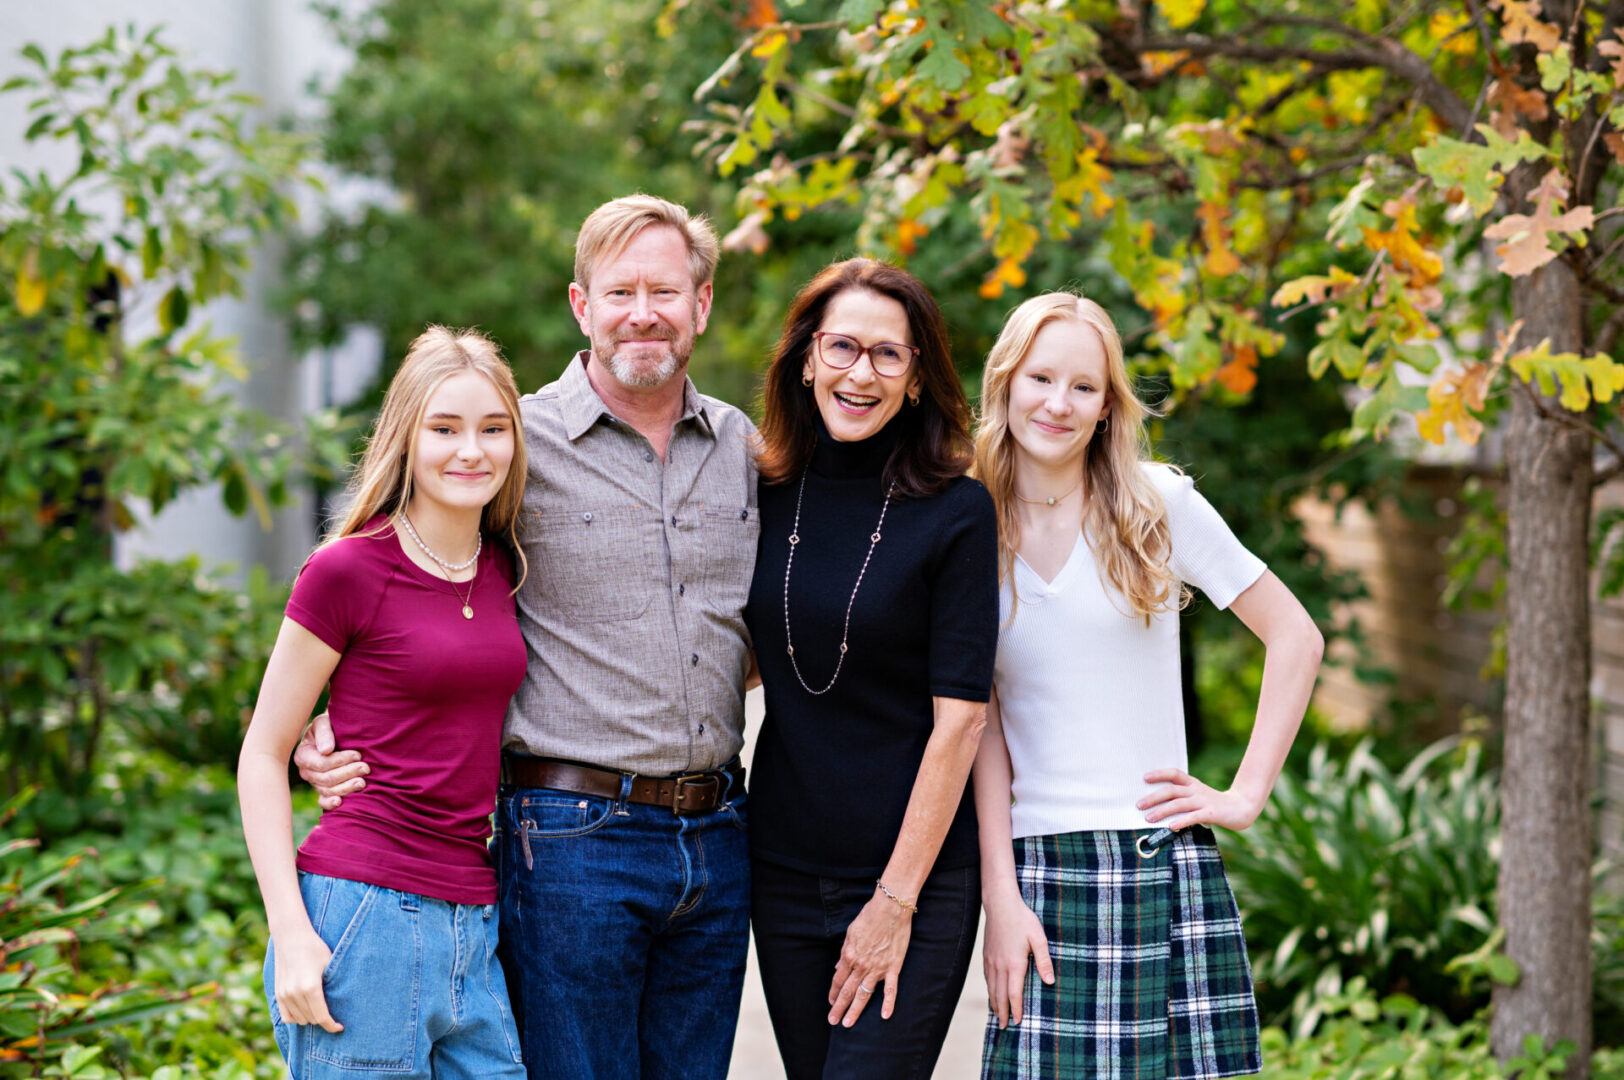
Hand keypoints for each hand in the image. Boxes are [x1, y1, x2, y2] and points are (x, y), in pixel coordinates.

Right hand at [274, 928, 343, 1033]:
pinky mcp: (278, 993)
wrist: (291, 936)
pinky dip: (296, 1018)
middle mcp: (295, 994)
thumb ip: (333, 986)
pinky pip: (286, 1017)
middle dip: (323, 1020)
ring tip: (320, 1011)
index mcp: (311, 988)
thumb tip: (345, 1002)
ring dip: (310, 1019)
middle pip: (311, 1020)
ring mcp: (284, 995)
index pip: (322, 1017)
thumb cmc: (315, 948)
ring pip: (299, 1020)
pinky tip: (306, 1012)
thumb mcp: (330, 965)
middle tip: (333, 1016)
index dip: (332, 1025)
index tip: (340, 1027)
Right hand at [293, 713, 366, 810]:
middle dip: (348, 773)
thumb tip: (326, 750)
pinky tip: (341, 802)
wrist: (336, 732)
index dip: (340, 761)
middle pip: (326, 778)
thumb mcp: (324, 722)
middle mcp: (306, 771)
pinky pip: (323, 801)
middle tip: (366, 768)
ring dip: (346, 788)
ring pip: (328, 790)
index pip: (322, 763)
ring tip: (363, 783)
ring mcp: (314, 783)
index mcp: (303, 755)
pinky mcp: (323, 790)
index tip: (358, 755)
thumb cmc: (330, 725)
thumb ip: (324, 733)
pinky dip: (330, 803)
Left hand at [827, 890, 913, 1026]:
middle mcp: (861, 965)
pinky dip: (888, 1003)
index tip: (831, 1002)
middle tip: (833, 1021)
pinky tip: (885, 1016)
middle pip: (847, 991)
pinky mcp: (893, 968)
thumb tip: (839, 967)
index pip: (838, 980)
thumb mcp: (851, 933)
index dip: (833, 992)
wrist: (891, 908)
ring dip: (855, 1010)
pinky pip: (891, 990)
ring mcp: (877, 968)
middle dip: (839, 1007)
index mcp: (849, 955)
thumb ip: (845, 952)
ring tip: (848, 1023)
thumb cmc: (870, 916)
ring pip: (864, 994)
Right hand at [982, 889, 1052, 1027]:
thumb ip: (1044, 960)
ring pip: (991, 987)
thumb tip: (1050, 981)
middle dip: (1002, 1012)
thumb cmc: (1023, 919)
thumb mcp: (1038, 938)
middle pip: (1000, 995)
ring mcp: (991, 960)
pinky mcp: (986, 954)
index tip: (1018, 1021)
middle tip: (1004, 1027)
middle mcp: (1000, 965)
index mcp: (1014, 964)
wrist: (1000, 904)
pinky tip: (992, 993)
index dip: (1016, 1009)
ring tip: (997, 1015)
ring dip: (994, 1003)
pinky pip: (987, 977)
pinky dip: (990, 989)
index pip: (1014, 993)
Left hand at [1138, 768, 1263, 831]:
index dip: (1159, 774)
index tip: (1144, 778)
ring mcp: (1204, 801)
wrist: (1243, 808)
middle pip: (1172, 790)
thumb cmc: (1215, 804)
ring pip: (1179, 804)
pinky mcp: (1212, 813)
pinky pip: (1194, 817)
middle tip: (1138, 805)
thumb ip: (1182, 798)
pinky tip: (1171, 827)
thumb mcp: (1198, 796)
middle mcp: (1196, 790)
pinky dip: (1182, 821)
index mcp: (1192, 784)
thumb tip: (1157, 805)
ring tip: (1148, 818)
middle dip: (1153, 797)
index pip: (1174, 774)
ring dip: (1162, 811)